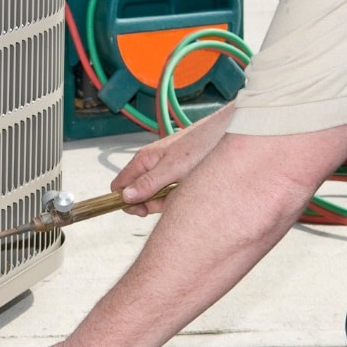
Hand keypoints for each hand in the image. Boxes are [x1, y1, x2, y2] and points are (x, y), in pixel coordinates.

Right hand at [110, 103, 235, 215]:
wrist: (226, 135)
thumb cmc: (200, 145)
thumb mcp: (172, 168)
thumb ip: (148, 183)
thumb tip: (125, 197)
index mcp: (143, 160)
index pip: (119, 185)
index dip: (125, 201)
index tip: (140, 211)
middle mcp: (151, 165)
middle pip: (137, 193)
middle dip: (148, 204)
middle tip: (164, 204)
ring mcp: (164, 171)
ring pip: (154, 195)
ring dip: (165, 201)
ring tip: (181, 193)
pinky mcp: (177, 175)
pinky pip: (169, 192)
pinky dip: (176, 196)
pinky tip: (187, 191)